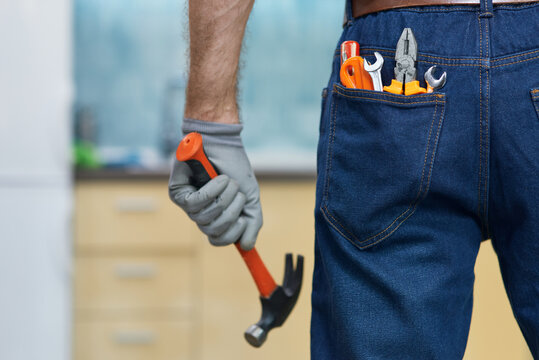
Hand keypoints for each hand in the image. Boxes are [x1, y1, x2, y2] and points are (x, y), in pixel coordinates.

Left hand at [169, 119, 261, 249]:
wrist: (224, 144)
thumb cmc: (235, 168)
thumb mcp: (250, 198)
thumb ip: (252, 222)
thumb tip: (247, 247)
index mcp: (216, 216)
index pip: (219, 239)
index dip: (232, 234)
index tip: (244, 220)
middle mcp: (200, 213)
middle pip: (213, 231)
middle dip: (231, 212)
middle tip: (238, 193)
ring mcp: (187, 204)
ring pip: (204, 218)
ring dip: (223, 198)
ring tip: (228, 181)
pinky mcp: (177, 193)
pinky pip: (194, 204)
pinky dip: (210, 192)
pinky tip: (217, 179)